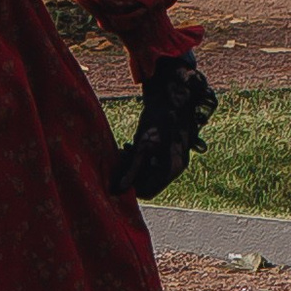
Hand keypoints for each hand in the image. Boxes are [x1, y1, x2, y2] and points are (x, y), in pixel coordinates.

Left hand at [114, 51, 215, 200]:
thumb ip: (132, 169)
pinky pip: (154, 162)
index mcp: (170, 169)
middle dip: (131, 174)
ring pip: (150, 171)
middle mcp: (175, 167)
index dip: (130, 187)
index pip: (147, 191)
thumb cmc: (158, 120)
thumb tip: (120, 189)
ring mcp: (175, 159)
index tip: (116, 177)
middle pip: (149, 182)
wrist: (172, 98)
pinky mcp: (171, 150)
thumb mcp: (143, 146)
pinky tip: (132, 146)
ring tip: (124, 151)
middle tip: (119, 160)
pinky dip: (142, 158)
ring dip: (135, 165)